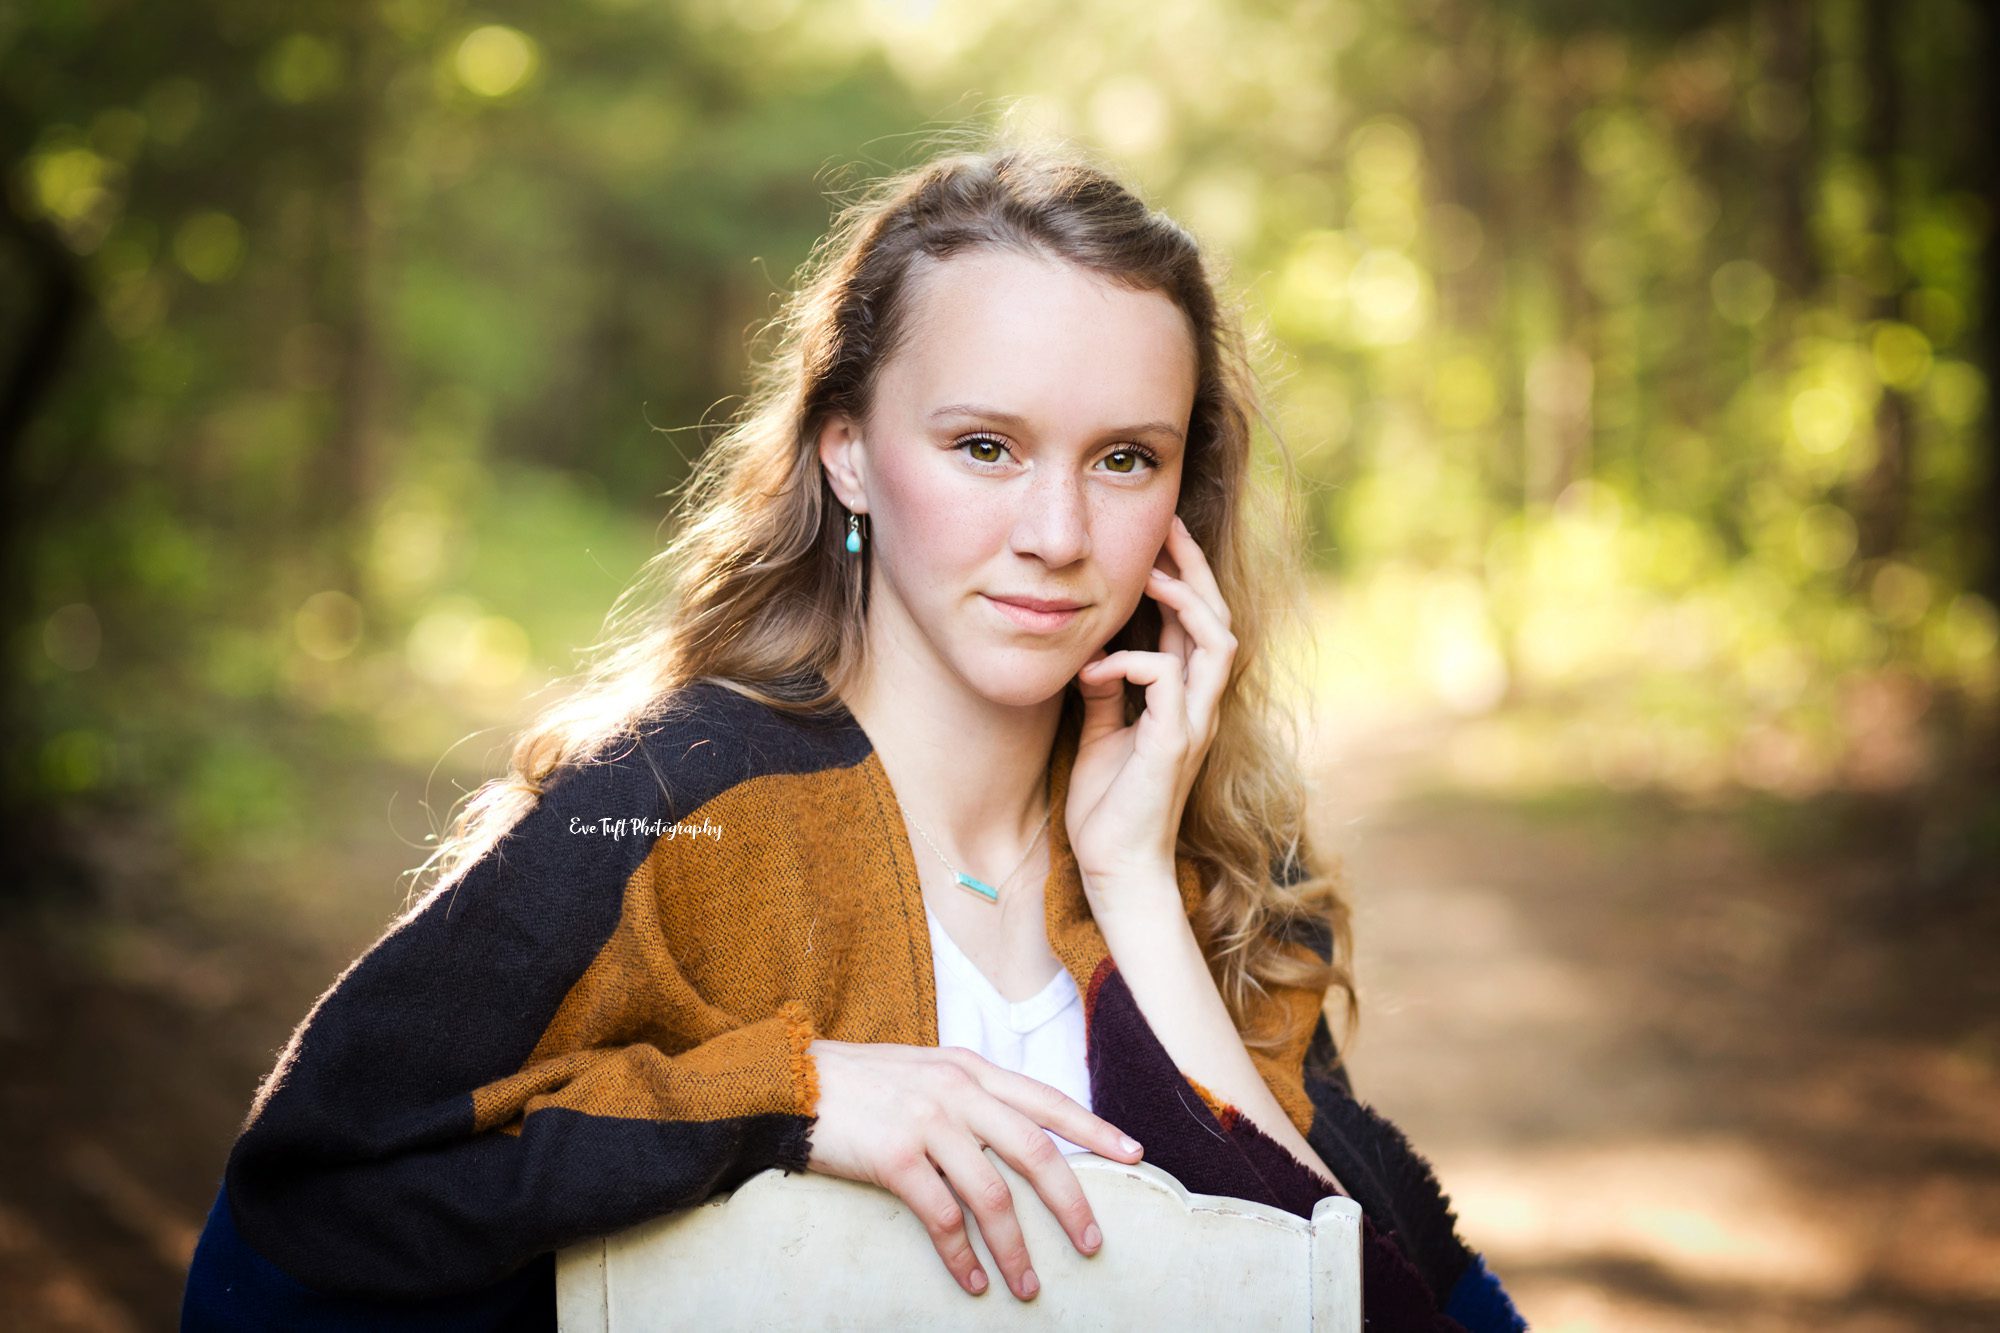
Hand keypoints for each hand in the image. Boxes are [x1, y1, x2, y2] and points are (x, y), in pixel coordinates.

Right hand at [803, 1039, 1145, 1300]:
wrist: (790, 1081)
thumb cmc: (856, 1083)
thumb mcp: (921, 1070)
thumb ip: (965, 1093)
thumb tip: (1009, 1130)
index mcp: (969, 1069)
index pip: (1048, 1100)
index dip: (1094, 1130)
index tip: (1134, 1155)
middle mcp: (957, 1091)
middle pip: (1035, 1152)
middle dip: (1071, 1204)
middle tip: (1092, 1244)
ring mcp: (927, 1122)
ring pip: (993, 1195)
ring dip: (1016, 1249)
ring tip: (1028, 1287)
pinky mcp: (895, 1157)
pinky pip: (942, 1218)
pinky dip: (962, 1256)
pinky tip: (973, 1281)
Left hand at [1067, 513, 1236, 904]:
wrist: (1116, 869)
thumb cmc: (1109, 809)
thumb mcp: (1102, 736)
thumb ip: (1106, 694)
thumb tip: (1093, 655)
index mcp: (1184, 702)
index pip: (1196, 626)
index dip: (1182, 580)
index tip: (1156, 541)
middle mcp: (1199, 707)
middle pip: (1218, 619)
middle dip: (1195, 569)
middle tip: (1167, 528)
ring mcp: (1194, 723)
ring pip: (1216, 640)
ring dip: (1184, 601)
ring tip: (1151, 574)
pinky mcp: (1175, 742)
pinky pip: (1168, 677)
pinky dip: (1133, 660)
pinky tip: (1098, 668)